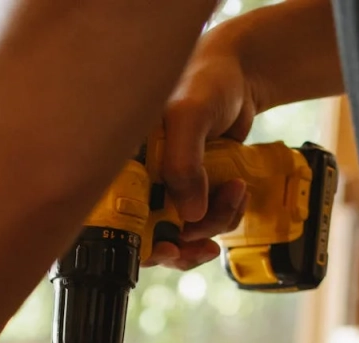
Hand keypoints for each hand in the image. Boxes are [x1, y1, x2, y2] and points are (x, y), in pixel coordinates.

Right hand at [144, 28, 257, 270]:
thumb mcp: (188, 116)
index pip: (118, 218)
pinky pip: (208, 219)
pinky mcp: (195, 189)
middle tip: (206, 242)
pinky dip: (227, 214)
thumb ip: (183, 163)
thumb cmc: (204, 81)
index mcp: (125, 164)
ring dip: (215, 222)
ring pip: (186, 231)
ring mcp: (169, 187)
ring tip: (234, 193)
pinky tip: (237, 192)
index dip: (140, 244)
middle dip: (185, 242)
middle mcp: (142, 178)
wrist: (240, 76)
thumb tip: (190, 215)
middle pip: (153, 235)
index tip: (168, 250)